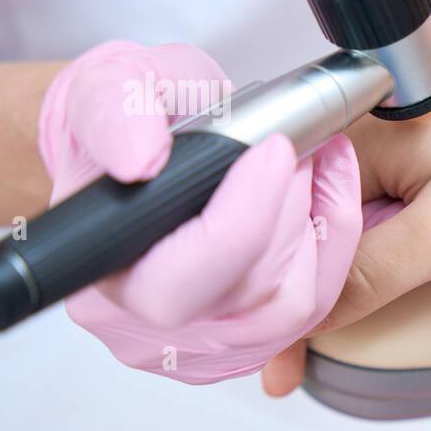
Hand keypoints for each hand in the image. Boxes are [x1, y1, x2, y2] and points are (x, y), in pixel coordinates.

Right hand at [41, 40, 361, 383]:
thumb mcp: (105, 86)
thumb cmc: (125, 124)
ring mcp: (198, 344)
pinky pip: (314, 305)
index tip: (275, 149)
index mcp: (99, 269)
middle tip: (299, 145)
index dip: (241, 220)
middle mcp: (142, 326)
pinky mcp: (245, 342)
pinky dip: (331, 245)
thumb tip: (137, 159)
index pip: (176, 284)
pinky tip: (324, 193)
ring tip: (311, 163)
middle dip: (292, 210)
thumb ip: (115, 112)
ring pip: (294, 306)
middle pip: (251, 297)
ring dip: (319, 226)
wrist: (140, 147)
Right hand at [261, 20, 430, 393]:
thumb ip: (381, 268)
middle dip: (295, 296)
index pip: (283, 233)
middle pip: (302, 229)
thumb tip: (310, 316)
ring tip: (310, 332)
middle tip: (290, 366)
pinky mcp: (422, 143)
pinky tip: (370, 277)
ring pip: (339, 220)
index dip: (277, 305)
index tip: (276, 367)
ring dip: (331, 275)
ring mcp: (390, 135)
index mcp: (348, 137)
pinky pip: (375, 204)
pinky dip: (368, 248)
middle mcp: (357, 130)